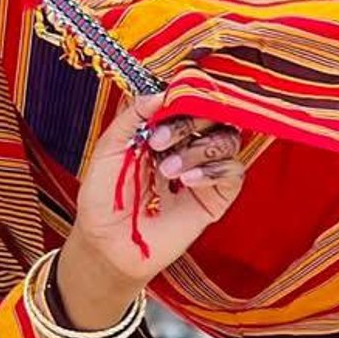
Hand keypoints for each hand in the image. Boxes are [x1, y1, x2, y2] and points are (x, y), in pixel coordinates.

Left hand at [69, 89, 249, 287]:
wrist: (107, 243)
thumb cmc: (104, 198)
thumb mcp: (108, 150)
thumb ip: (132, 118)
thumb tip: (159, 94)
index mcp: (163, 130)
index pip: (189, 100)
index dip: (184, 97)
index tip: (166, 104)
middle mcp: (187, 145)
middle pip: (214, 115)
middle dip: (189, 122)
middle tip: (157, 142)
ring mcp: (203, 171)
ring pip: (228, 140)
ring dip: (198, 149)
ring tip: (168, 171)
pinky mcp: (215, 198)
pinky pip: (234, 172)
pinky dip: (214, 170)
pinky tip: (187, 182)